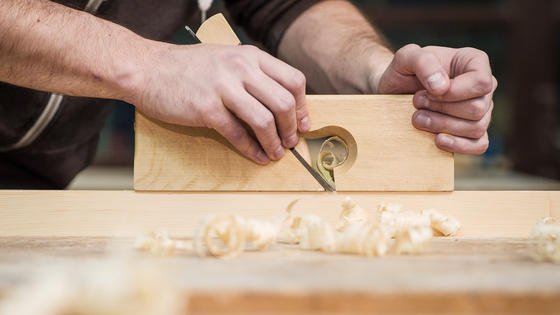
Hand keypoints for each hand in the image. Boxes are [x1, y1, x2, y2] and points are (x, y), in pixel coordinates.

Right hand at [131, 43, 308, 163]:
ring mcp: (223, 88)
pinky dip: (251, 149)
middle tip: (290, 142)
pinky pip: (237, 133)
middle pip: (283, 102)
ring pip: (264, 120)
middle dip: (291, 128)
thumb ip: (253, 75)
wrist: (148, 69)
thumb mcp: (227, 59)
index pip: (293, 80)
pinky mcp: (206, 108)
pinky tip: (256, 156)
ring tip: (276, 153)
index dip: (303, 106)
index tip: (302, 123)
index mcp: (251, 56)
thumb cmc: (188, 67)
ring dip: (274, 142)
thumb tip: (280, 103)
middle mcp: (241, 68)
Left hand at [374, 44, 496, 154]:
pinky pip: (478, 145)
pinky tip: (437, 140)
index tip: (429, 91)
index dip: (454, 92)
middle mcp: (482, 88)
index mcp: (474, 62)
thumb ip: (423, 62)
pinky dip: (458, 145)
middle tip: (417, 102)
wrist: (394, 92)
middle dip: (442, 109)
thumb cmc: (403, 71)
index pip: (481, 83)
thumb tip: (442, 87)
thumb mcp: (406, 57)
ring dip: (442, 126)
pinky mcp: (472, 133)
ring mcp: (481, 112)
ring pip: (476, 128)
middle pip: (477, 108)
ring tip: (418, 118)